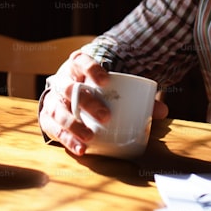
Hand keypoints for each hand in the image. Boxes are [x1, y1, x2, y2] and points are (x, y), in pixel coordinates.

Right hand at [38, 51, 168, 155]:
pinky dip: (67, 140)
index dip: (91, 69)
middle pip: (70, 88)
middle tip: (106, 116)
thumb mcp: (111, 88)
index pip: (81, 61)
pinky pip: (54, 129)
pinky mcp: (48, 119)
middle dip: (87, 102)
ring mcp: (53, 100)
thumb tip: (162, 111)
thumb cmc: (95, 89)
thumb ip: (137, 97)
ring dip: (74, 125)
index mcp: (77, 67)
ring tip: (90, 138)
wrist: (65, 95)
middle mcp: (62, 81)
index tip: (106, 81)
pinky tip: (80, 149)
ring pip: (59, 110)